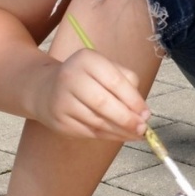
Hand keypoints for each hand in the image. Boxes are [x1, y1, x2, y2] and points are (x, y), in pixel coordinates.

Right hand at [33, 48, 148, 141]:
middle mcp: (70, 77)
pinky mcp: (59, 120)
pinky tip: (120, 136)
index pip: (115, 81)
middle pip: (103, 103)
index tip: (147, 114)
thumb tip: (142, 111)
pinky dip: (108, 136)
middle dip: (127, 119)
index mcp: (86, 59)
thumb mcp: (106, 69)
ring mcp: (61, 100)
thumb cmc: (87, 79)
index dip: (133, 100)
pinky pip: (89, 132)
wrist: (47, 90)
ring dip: (120, 131)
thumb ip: (127, 82)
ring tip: (135, 134)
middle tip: (142, 128)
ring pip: (97, 121)